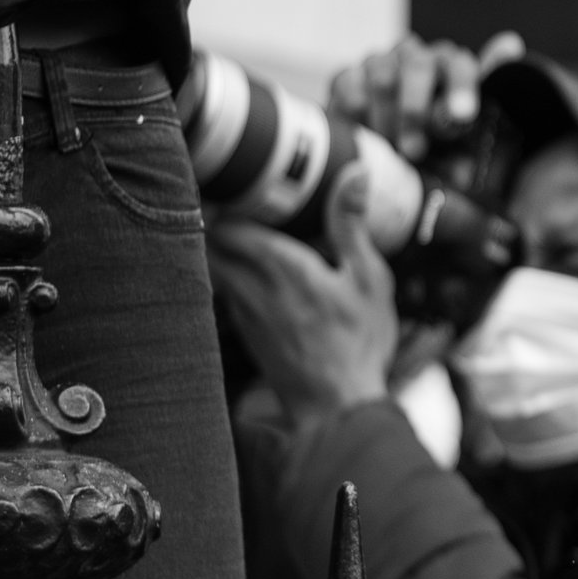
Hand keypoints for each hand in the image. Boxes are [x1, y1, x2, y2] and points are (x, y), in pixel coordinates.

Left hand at [207, 167, 400, 417]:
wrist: (337, 406)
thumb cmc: (358, 342)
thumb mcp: (368, 277)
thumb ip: (350, 224)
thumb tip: (355, 173)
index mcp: (279, 265)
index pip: (225, 221)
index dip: (225, 201)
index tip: (236, 185)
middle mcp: (250, 286)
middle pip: (209, 241)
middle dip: (215, 220)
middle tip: (234, 202)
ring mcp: (243, 312)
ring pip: (212, 267)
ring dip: (219, 249)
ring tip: (239, 233)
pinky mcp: (245, 333)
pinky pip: (225, 293)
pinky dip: (230, 277)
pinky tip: (255, 277)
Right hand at [331, 32, 505, 161]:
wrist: (381, 156)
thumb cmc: (432, 148)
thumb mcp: (458, 144)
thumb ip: (472, 112)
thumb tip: (507, 46)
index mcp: (451, 67)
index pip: (460, 65)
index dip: (461, 88)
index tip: (461, 118)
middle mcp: (416, 56)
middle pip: (417, 66)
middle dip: (415, 112)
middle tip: (414, 151)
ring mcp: (380, 62)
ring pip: (382, 78)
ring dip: (387, 121)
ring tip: (391, 153)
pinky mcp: (347, 76)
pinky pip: (349, 87)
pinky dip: (358, 117)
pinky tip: (366, 137)